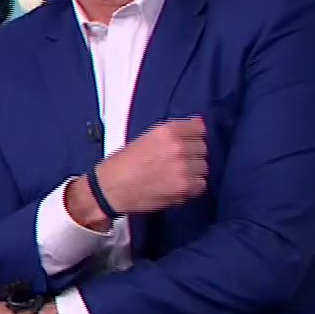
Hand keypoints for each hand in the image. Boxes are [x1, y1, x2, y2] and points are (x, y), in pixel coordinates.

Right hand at [91, 116, 207, 216]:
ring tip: (174, 176)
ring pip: (204, 167)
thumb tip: (199, 125)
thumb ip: (172, 133)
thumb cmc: (123, 165)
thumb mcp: (146, 138)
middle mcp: (178, 146)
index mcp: (167, 131)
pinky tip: (175, 186)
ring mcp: (183, 167)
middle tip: (175, 163)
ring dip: (193, 172)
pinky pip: (201, 184)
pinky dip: (191, 187)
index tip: (186, 144)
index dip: (193, 137)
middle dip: (193, 155)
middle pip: (203, 148)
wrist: (110, 188)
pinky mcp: (185, 186)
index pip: (199, 128)